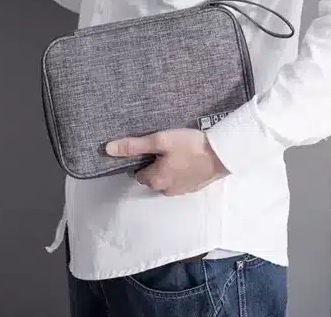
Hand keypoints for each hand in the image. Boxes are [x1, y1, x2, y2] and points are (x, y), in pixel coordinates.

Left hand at [106, 128, 229, 195]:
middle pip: (151, 178)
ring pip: (166, 180)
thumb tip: (108, 149)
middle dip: (154, 165)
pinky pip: (179, 180)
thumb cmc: (189, 145)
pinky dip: (180, 172)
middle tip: (164, 148)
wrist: (222, 154)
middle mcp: (165, 190)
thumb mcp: (160, 140)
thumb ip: (134, 146)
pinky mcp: (194, 188)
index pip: (138, 173)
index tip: (150, 148)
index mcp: (155, 180)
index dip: (141, 160)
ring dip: (167, 169)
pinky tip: (187, 159)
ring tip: (177, 152)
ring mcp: (181, 191)